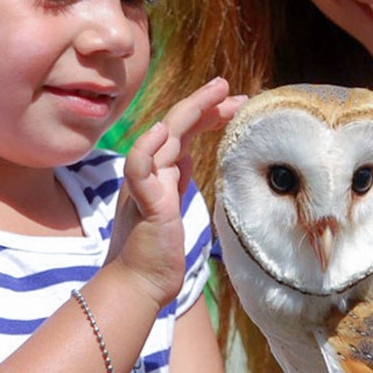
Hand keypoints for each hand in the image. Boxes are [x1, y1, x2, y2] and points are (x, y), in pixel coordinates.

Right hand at [105, 77, 245, 307]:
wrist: (138, 285)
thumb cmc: (156, 251)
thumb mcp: (172, 207)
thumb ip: (176, 181)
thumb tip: (188, 158)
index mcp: (160, 172)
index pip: (184, 132)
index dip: (207, 114)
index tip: (234, 103)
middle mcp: (151, 172)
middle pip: (177, 126)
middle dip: (205, 104)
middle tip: (230, 87)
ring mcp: (145, 185)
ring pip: (164, 138)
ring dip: (191, 111)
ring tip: (219, 92)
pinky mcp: (143, 204)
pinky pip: (139, 170)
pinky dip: (146, 148)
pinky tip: (160, 131)